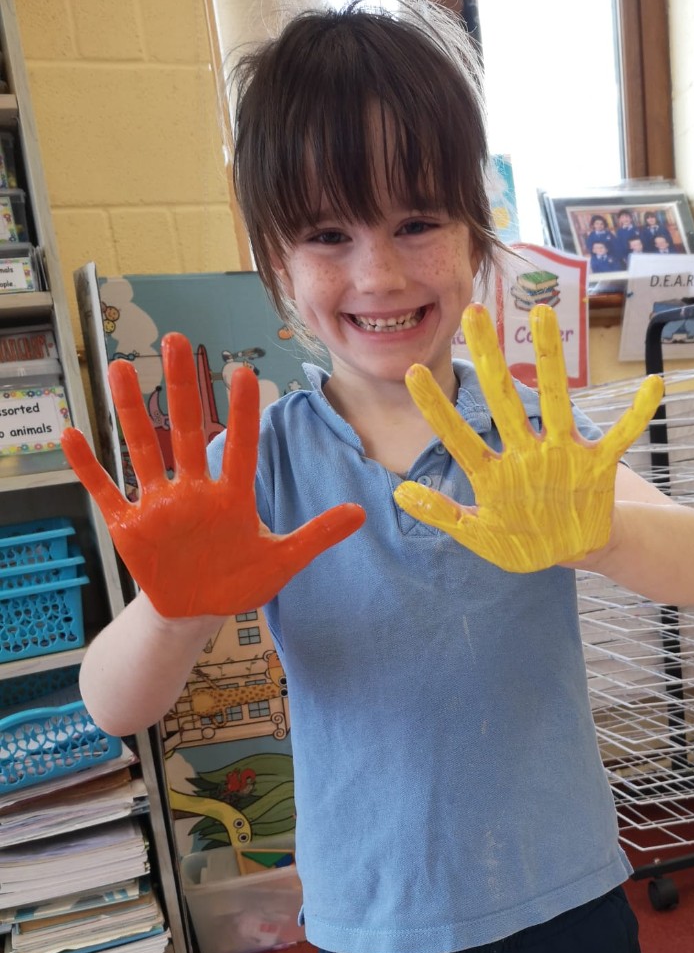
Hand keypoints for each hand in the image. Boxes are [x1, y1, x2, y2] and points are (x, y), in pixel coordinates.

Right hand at [61, 333, 364, 617]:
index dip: (240, 413)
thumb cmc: (238, 581)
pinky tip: (72, 435)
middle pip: (186, 433)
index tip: (241, 372)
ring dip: (131, 410)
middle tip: (177, 341)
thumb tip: (362, 513)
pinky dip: (88, 467)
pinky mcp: (130, 527)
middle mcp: (193, 492)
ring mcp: (158, 506)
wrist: (197, 611)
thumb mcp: (283, 562)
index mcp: (231, 498)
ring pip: (143, 450)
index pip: (239, 447)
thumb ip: (317, 535)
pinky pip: (105, 491)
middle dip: (182, 389)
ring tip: (121, 367)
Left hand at [394, 304, 663, 572]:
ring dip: (551, 361)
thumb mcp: (479, 535)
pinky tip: (653, 384)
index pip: (459, 435)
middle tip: (474, 312)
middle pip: (504, 400)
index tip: (413, 372)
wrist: (574, 551)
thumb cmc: (524, 542)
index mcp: (495, 473)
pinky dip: (638, 413)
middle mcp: (526, 453)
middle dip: (490, 358)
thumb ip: (444, 515)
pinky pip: (621, 435)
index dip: (437, 408)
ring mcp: (563, 455)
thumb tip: (400, 493)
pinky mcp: (598, 465)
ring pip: (556, 401)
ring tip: (544, 317)